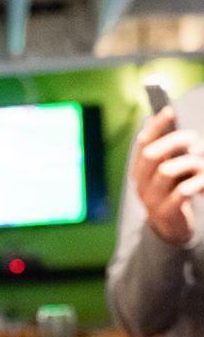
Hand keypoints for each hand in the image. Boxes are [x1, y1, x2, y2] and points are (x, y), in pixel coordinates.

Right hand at [131, 106, 203, 245]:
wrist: (171, 226)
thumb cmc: (173, 189)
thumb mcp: (169, 168)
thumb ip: (169, 150)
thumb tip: (173, 120)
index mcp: (139, 170)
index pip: (142, 143)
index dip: (156, 126)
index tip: (170, 110)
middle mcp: (141, 184)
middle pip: (151, 155)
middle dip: (174, 141)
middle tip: (193, 138)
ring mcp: (151, 199)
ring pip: (166, 171)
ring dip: (189, 162)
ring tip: (201, 164)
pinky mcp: (165, 212)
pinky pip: (182, 191)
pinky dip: (197, 182)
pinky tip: (203, 182)